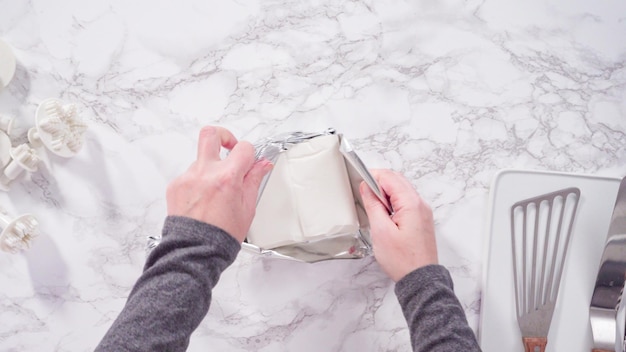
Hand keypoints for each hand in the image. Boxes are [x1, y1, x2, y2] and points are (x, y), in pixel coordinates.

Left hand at [166, 126, 272, 241]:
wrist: (195, 251)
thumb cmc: (221, 236)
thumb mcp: (247, 208)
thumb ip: (254, 181)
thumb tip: (262, 165)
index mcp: (227, 179)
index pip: (243, 148)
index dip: (249, 154)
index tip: (249, 162)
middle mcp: (205, 173)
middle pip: (211, 134)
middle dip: (223, 135)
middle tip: (229, 146)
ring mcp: (187, 178)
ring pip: (201, 159)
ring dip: (211, 169)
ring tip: (216, 192)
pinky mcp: (175, 185)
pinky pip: (190, 175)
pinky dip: (199, 183)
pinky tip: (204, 200)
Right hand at [359, 169, 437, 281]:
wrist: (420, 279)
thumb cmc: (402, 260)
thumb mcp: (381, 231)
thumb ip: (373, 205)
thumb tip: (366, 187)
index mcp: (412, 204)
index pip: (391, 177)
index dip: (373, 176)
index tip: (360, 181)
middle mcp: (420, 204)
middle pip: (398, 181)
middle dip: (379, 183)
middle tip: (364, 193)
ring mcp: (422, 212)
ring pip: (402, 191)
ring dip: (386, 193)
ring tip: (373, 207)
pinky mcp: (421, 220)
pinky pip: (406, 202)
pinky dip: (393, 202)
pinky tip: (384, 214)